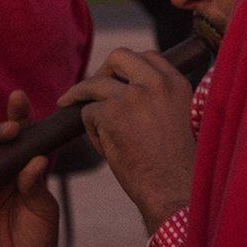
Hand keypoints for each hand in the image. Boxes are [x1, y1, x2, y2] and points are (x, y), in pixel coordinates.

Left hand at [60, 49, 195, 234]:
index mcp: (176, 83)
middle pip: (119, 56)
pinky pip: (87, 112)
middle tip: (92, 89)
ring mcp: (133, 95)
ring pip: (95, 82)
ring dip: (80, 94)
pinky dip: (92, 131)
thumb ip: (158, 99)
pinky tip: (106, 149)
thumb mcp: (178, 119)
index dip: (129, 68)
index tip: (119, 81)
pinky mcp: (111, 112)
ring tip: (68, 104)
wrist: (174, 190)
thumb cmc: (177, 166)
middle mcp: (156, 83)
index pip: (148, 56)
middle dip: (102, 70)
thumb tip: (126, 92)